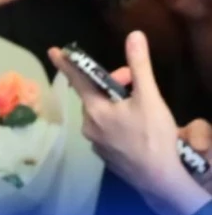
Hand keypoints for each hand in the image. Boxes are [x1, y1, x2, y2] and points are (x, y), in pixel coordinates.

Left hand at [48, 32, 211, 214]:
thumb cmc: (152, 136)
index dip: (67, 64)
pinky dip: (117, 121)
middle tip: (134, 80)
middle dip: (112, 84)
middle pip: (94, 96)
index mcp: (94, 109)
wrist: (159, 178)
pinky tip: (136, 125)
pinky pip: (107, 129)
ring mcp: (96, 142)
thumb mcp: (149, 97)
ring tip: (139, 103)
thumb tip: (134, 36)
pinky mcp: (106, 154)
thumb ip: (139, 66)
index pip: (77, 79)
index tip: (54, 51)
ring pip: (101, 113)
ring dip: (115, 103)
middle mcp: (89, 125)